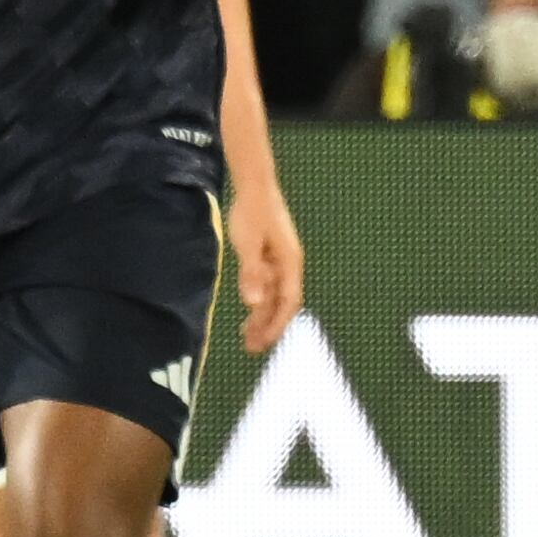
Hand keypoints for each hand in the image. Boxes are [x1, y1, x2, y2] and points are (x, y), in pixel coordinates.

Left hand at [227, 167, 305, 353]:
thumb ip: (251, 274)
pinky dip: (259, 302)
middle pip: (283, 303)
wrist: (255, 187)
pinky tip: (249, 312)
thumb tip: (253, 303)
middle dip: (269, 327)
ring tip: (248, 338)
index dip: (278, 324)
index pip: (288, 302)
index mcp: (290, 263)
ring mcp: (280, 262)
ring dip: (263, 317)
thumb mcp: (248, 245)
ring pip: (274, 296)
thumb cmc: (252, 213)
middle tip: (252, 349)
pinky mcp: (270, 257)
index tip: (265, 343)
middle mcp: (288, 265)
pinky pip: (268, 286)